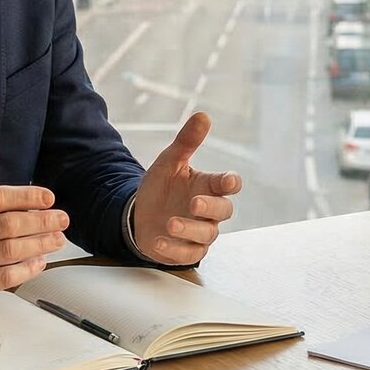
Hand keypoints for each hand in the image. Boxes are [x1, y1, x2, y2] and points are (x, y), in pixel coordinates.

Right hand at [0, 139, 70, 308]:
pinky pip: (3, 278)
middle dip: (41, 221)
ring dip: (39, 244)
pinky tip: (40, 262)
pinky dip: (26, 270)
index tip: (48, 198)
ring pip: (8, 250)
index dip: (26, 196)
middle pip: (7, 224)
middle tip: (62, 219)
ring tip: (58, 239)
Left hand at [131, 112, 242, 264]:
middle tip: (194, 202)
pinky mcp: (187, 250)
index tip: (227, 180)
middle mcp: (208, 210)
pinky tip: (160, 240)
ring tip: (170, 223)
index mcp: (207, 186)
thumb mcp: (169, 162)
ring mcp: (200, 232)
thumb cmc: (161, 187)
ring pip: (207, 234)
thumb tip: (203, 115)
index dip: (230, 182)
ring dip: (189, 229)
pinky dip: (175, 249)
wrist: (139, 214)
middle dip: (210, 207)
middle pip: (224, 211)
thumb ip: (186, 142)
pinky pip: (189, 254)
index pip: (228, 184)